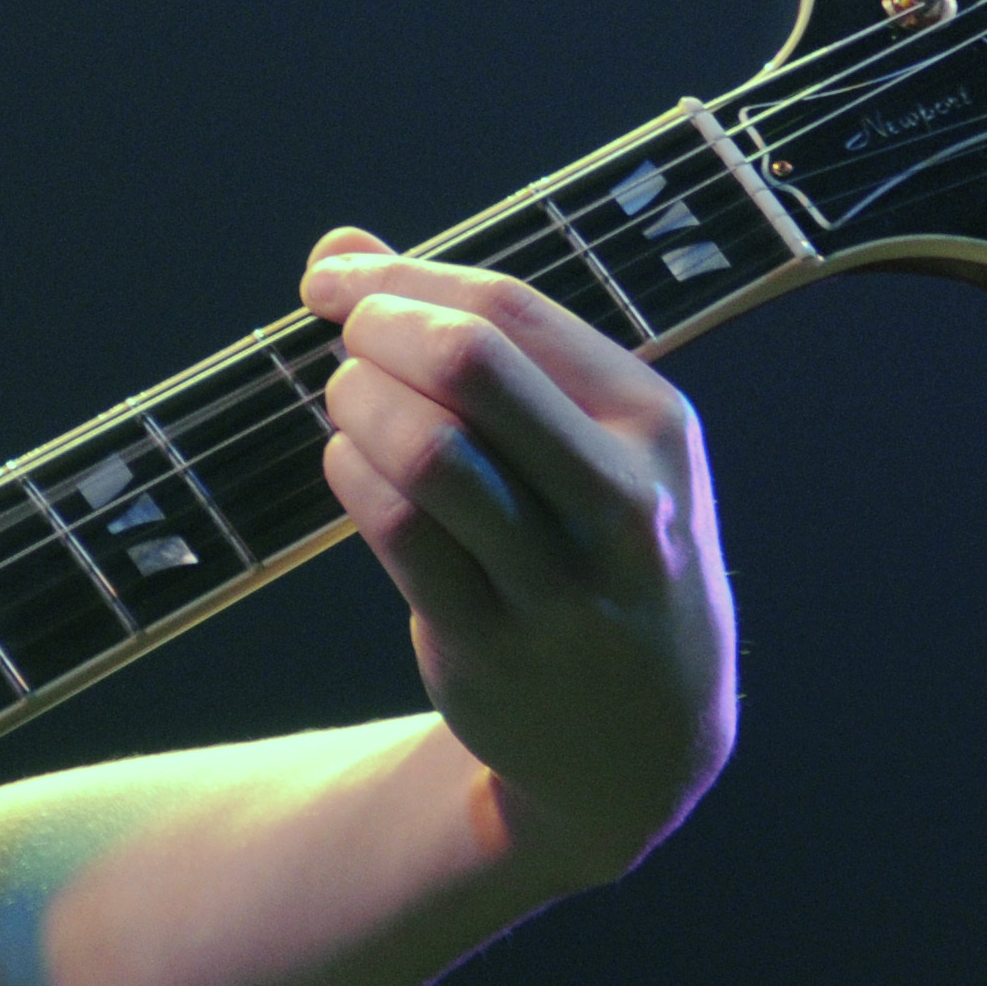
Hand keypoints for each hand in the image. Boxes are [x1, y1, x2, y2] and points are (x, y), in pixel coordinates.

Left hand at [301, 228, 736, 889]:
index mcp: (655, 423)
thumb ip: (473, 337)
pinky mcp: (493, 644)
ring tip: (346, 400)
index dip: (404, 278)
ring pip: (427, 453)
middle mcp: (621, 501)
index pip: (511, 312)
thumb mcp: (586, 437)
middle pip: (472, 367)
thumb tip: (338, 247)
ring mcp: (561, 582)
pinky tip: (351, 464)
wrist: (643, 738)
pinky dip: (352, 478)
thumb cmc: (596, 541)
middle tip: (344, 337)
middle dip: (381, 331)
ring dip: (358, 406)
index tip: (332, 277)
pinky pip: (397, 533)